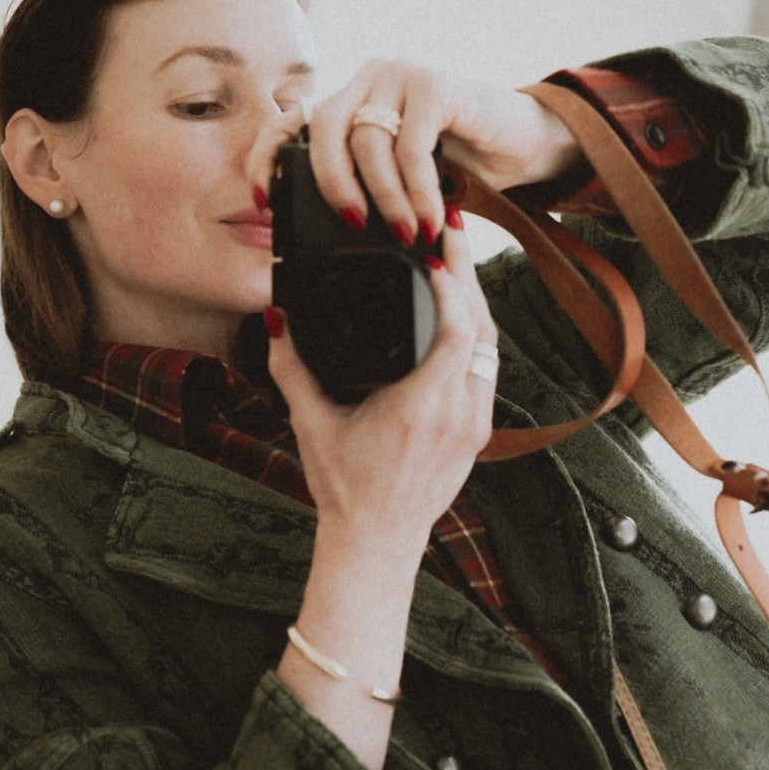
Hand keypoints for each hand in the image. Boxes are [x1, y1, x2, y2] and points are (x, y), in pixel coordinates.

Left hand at [243, 58, 582, 244]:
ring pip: (369, 142)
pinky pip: (412, 146)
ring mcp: (400, 76)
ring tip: (407, 235)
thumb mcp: (399, 178)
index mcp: (348, 100)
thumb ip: (363, 187)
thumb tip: (325, 235)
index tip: (262, 201)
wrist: (522, 141)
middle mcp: (368, 79)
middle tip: (352, 226)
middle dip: (331, 185)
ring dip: (386, 198)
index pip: (289, 120)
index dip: (267, 158)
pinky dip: (418, 190)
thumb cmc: (459, 163)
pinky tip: (429, 218)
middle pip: (324, 129)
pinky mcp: (436, 84)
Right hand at [265, 214, 498, 559]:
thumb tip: (276, 317)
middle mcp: (457, 414)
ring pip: (491, 347)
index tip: (433, 251)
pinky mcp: (478, 431)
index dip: (452, 284)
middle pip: (482, 328)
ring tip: (456, 259)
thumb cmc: (343, 486)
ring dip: (477, 301)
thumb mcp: (310, 423)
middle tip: (450, 229)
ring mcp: (474, 424)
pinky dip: (477, 333)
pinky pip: (488, 369)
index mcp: (419, 408)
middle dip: (469, 273)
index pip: (457, 330)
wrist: (376, 540)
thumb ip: (292, 367)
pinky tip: (462, 309)